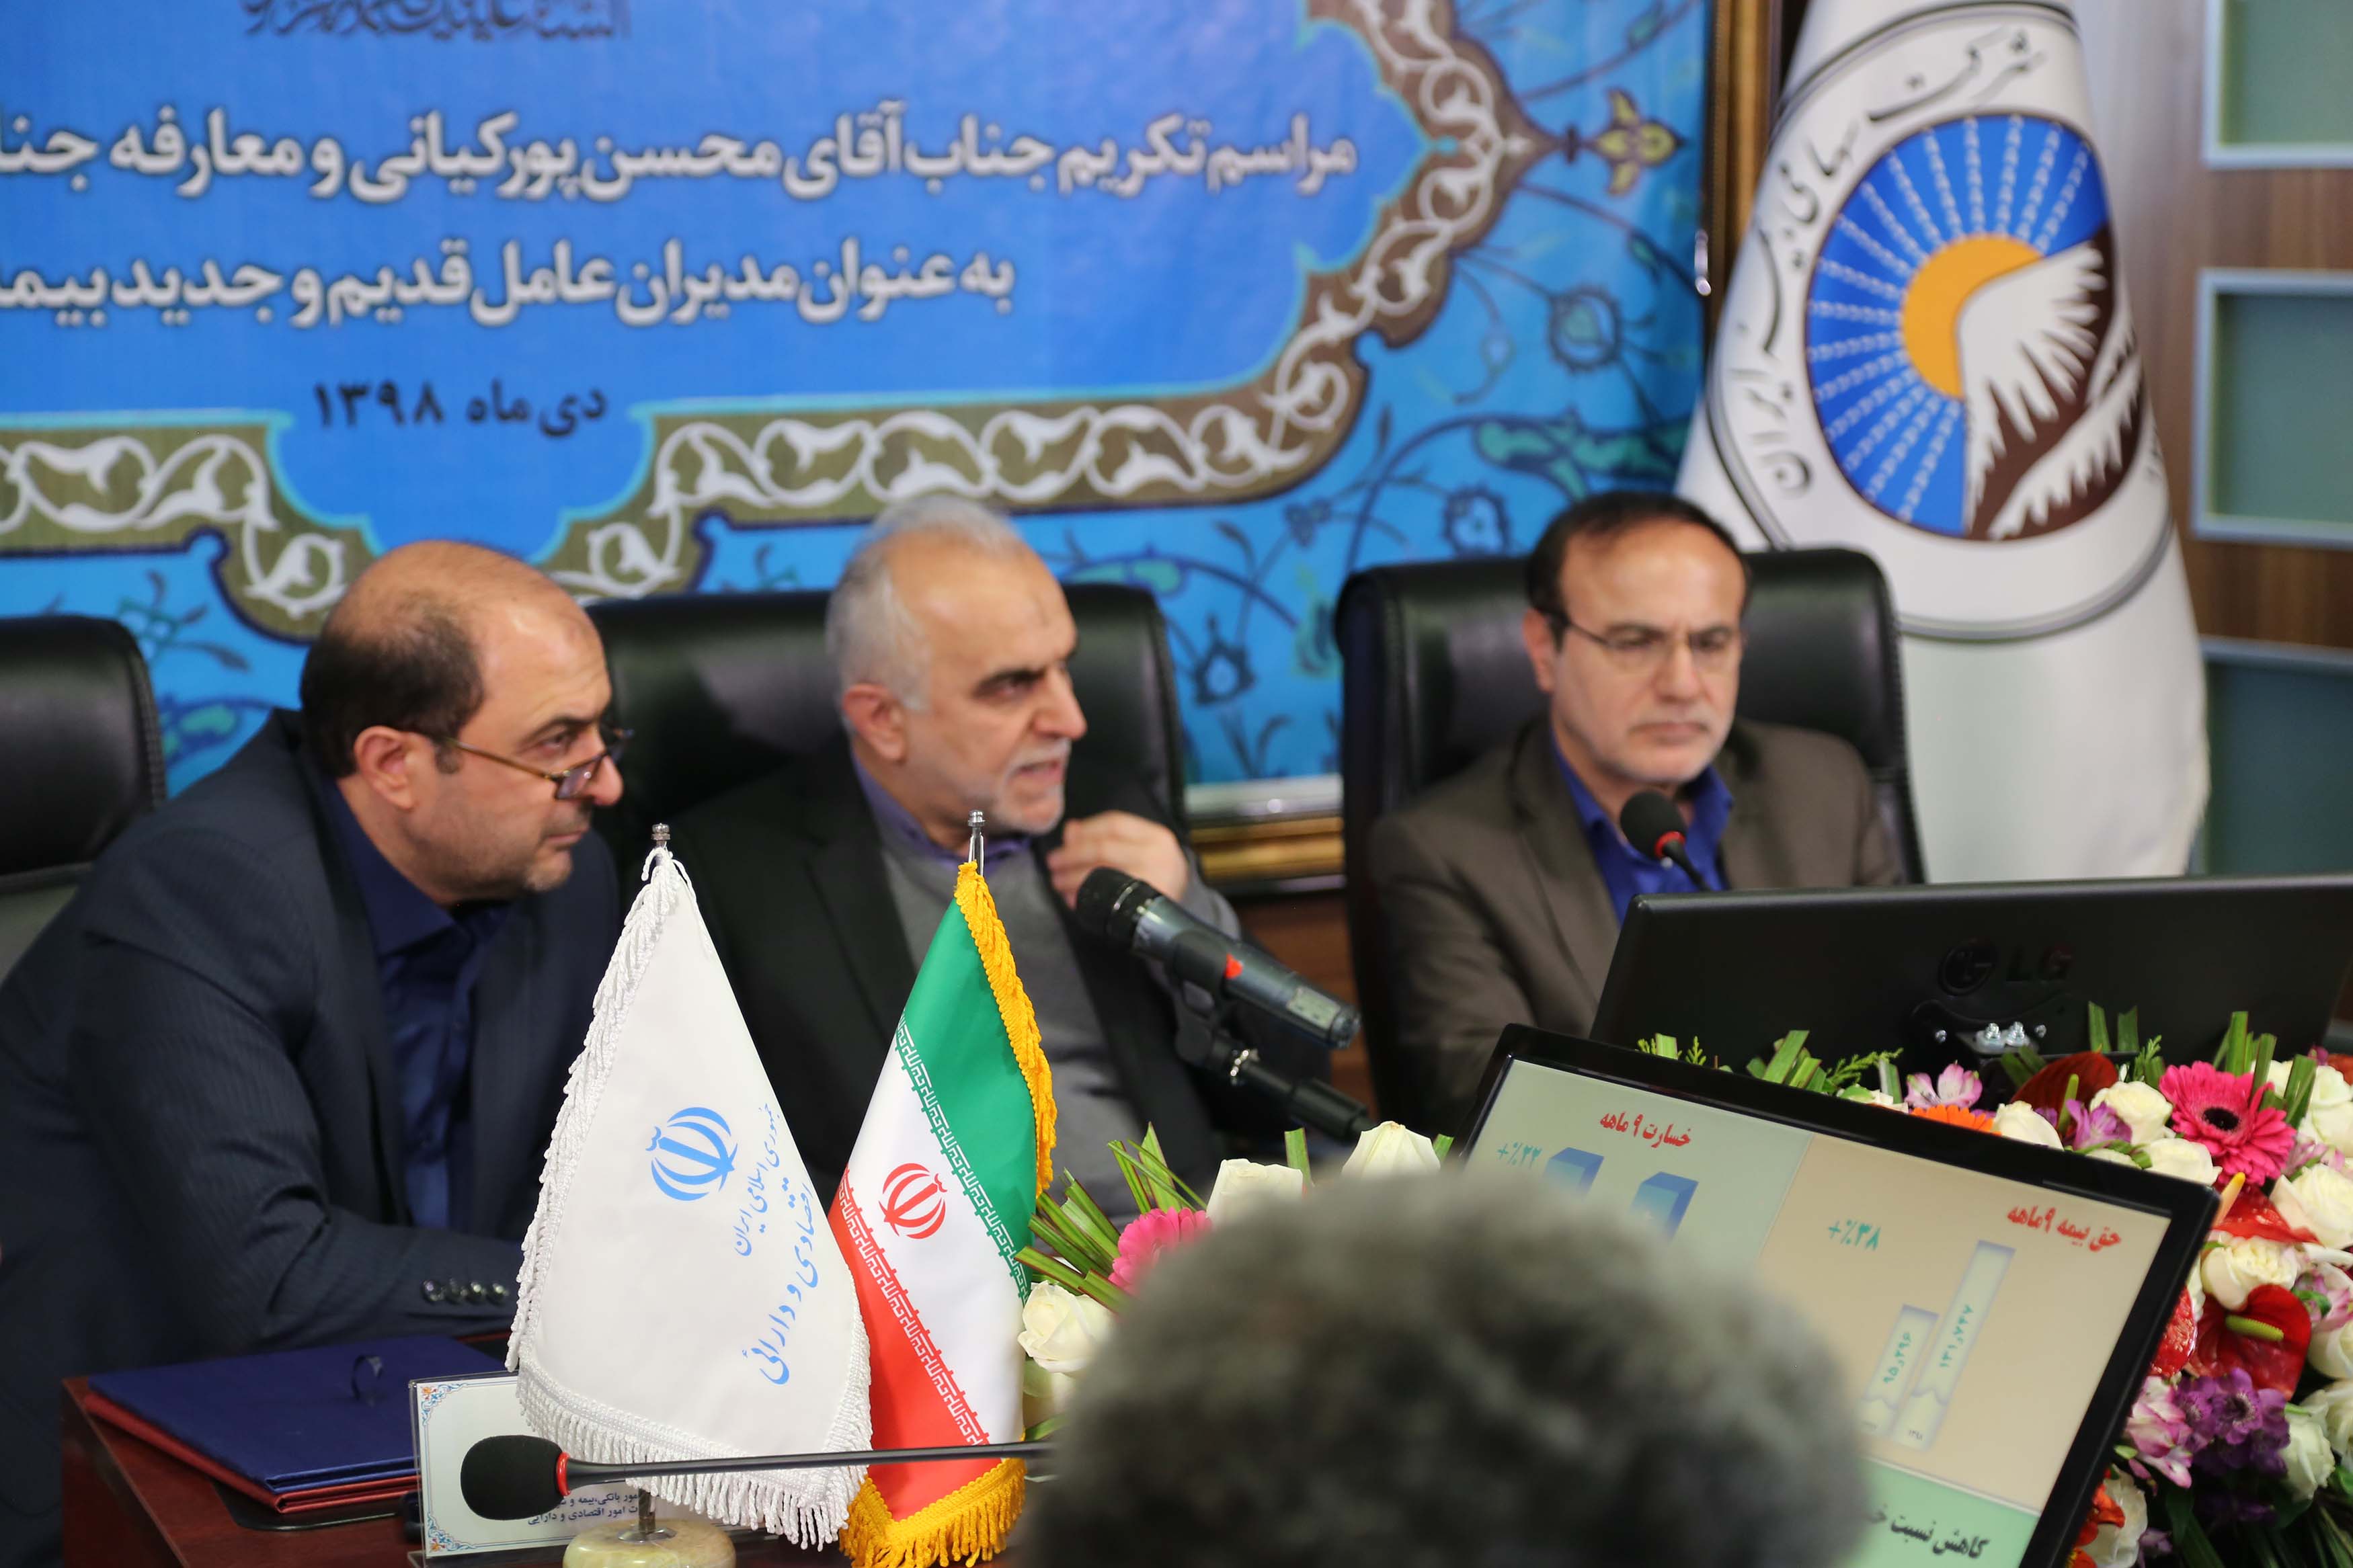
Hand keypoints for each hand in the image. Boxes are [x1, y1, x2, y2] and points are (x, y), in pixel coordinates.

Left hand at [1047, 810, 1190, 908]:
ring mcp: (1155, 880)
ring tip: (1058, 883)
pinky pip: (1106, 897)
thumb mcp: (1134, 853)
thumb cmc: (1153, 882)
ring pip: (1102, 872)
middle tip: (1053, 864)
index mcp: (1156, 836)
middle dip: (1072, 855)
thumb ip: (1103, 838)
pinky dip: (1085, 897)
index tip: (1066, 840)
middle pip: (1104, 847)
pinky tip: (1074, 900)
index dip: (1085, 829)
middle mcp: (1159, 854)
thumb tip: (1070, 829)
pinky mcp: (1146, 904)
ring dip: (1073, 877)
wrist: (1174, 920)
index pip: (1114, 823)